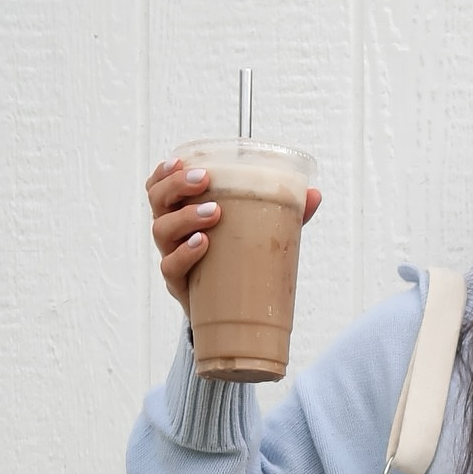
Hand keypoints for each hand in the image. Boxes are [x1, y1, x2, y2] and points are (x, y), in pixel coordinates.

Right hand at [146, 156, 321, 316]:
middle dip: (177, 186)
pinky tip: (202, 244)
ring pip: (162, 231)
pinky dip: (185, 254)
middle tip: (204, 181)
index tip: (180, 161)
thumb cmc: (239, 262)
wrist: (232, 312)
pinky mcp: (180, 286)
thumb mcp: (258, 233)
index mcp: (183, 214)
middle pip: (158, 202)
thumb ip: (284, 214)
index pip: (160, 188)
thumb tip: (314, 195)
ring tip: (214, 213)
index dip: (164, 173)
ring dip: (186, 217)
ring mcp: (173, 258)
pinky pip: (171, 268)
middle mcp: (172, 234)